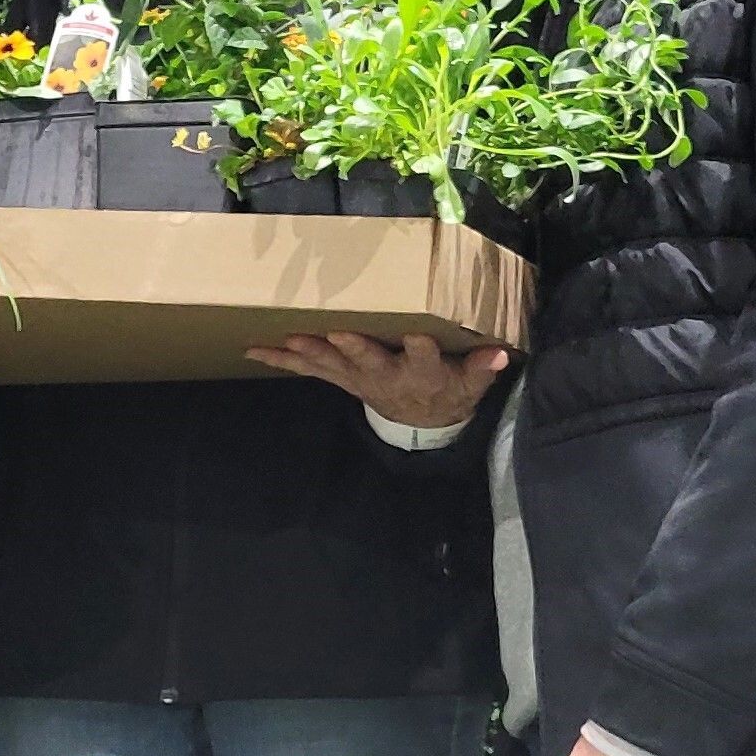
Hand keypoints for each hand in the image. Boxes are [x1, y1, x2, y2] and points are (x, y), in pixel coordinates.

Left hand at [249, 330, 508, 430]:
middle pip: (369, 362)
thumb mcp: (471, 384)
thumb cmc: (448, 390)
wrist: (420, 421)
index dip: (419, 348)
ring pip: (332, 364)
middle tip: (338, 334)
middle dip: (354, 349)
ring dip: (310, 352)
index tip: (417, 334)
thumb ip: (482, 368)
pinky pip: (307, 369)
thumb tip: (501, 354)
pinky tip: (255, 349)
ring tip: (287, 338)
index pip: (423, 359)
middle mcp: (385, 377)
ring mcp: (358, 379)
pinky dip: (282, 359)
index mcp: (422, 374)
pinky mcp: (340, 377)